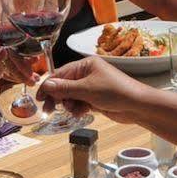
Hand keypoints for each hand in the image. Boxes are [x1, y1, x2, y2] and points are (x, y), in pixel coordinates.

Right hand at [38, 54, 152, 121]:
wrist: (137, 106)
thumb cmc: (115, 92)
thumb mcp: (87, 89)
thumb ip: (64, 88)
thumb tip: (45, 84)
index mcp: (86, 65)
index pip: (60, 73)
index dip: (49, 85)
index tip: (39, 98)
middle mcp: (87, 74)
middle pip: (64, 85)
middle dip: (58, 97)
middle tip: (49, 109)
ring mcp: (91, 87)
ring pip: (71, 96)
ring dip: (69, 104)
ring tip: (74, 110)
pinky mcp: (95, 99)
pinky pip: (79, 103)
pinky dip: (78, 108)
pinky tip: (82, 112)